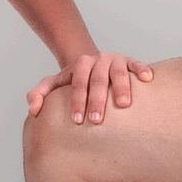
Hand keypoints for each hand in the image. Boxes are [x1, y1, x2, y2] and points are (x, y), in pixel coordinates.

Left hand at [25, 49, 155, 124]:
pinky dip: (142, 69)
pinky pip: (137, 64)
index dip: (76, 101)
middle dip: (97, 100)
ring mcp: (115, 60)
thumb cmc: (73, 82)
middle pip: (97, 80)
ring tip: (123, 105)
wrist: (92, 65)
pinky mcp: (130, 62)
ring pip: (118, 73)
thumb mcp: (54, 85)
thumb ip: (39, 94)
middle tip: (96, 120)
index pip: (77, 83)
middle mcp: (98, 60)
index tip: (76, 120)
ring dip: (121, 88)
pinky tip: (147, 79)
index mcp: (80, 65)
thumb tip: (33, 110)